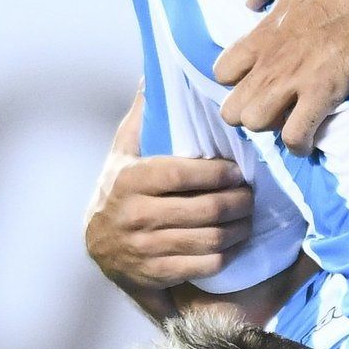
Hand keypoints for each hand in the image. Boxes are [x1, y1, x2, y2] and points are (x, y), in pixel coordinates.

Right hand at [85, 93, 253, 291]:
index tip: (237, 172)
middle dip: (238, 203)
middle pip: (204, 210)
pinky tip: (232, 243)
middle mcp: (133, 216)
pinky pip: (203, 266)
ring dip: (238, 229)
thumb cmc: (121, 187)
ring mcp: (143, 249)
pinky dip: (225, 255)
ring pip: (208, 240)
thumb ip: (142, 115)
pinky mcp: (154, 275)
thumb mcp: (125, 150)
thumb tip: (153, 72)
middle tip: (252, 195)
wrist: (96, 243)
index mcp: (129, 180)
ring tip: (249, 217)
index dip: (216, 174)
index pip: (181, 174)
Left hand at [214, 0, 348, 153]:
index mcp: (260, 36)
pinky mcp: (321, 95)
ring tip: (289, 123)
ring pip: (257, 124)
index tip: (255, 79)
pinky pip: (296, 136)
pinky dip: (299, 144)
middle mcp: (269, 65)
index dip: (237, 81)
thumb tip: (250, 1)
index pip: (223, 73)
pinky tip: (307, 142)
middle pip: (233, 109)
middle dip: (248, 113)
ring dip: (272, 128)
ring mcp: (293, 82)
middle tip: (271, 108)